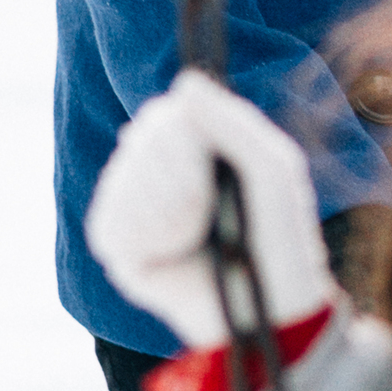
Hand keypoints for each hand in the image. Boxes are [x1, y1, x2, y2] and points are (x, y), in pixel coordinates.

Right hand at [85, 69, 336, 348]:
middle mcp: (160, 176)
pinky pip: (109, 224)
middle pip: (140, 143)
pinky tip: (174, 252)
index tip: (214, 164)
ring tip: (199, 236)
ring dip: (169, 207)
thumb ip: (231, 121)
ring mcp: (137, 213)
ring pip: (123, 181)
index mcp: (195, 151)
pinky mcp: (121, 254)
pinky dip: (147, 235)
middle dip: (181, 175)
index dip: (184, 134)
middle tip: (212, 211)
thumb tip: (185, 81)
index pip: (164, 116)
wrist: (273, 309)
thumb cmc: (281, 236)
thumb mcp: (271, 168)